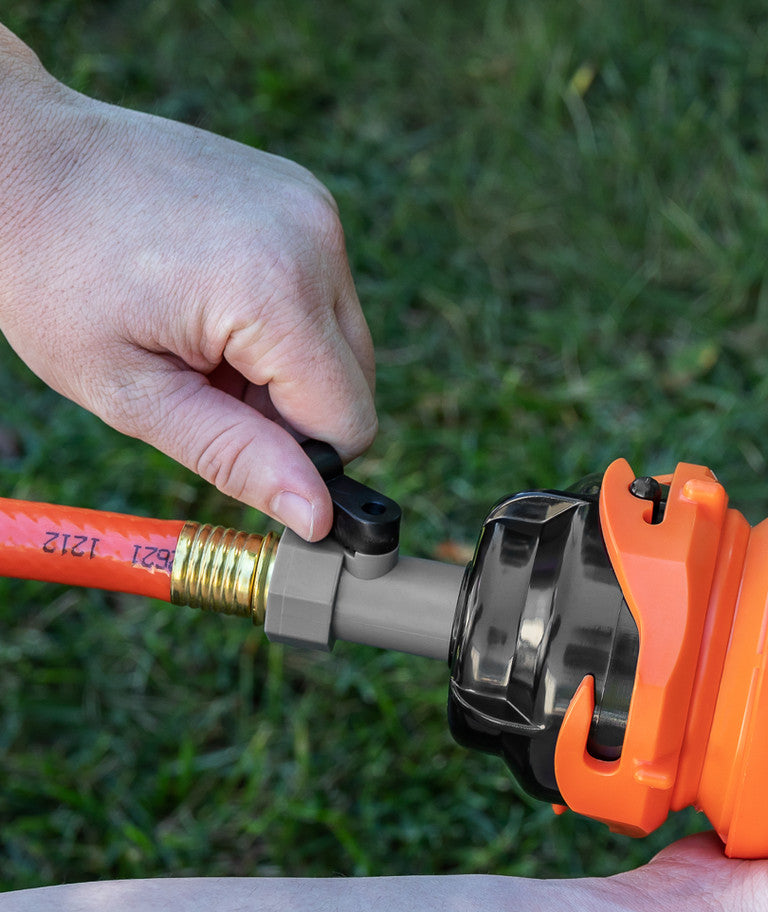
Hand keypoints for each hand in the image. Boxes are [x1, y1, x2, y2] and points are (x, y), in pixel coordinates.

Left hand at [0, 58, 374, 539]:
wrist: (22, 159)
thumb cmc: (53, 278)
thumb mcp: (132, 394)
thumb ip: (235, 458)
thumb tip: (319, 518)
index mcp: (275, 292)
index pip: (349, 422)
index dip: (295, 451)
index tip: (224, 426)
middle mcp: (315, 239)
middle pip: (356, 383)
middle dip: (289, 404)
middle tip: (201, 377)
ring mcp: (314, 208)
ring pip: (344, 342)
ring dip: (286, 361)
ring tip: (201, 331)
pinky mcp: (306, 196)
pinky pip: (325, 294)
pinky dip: (283, 315)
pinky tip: (215, 293)